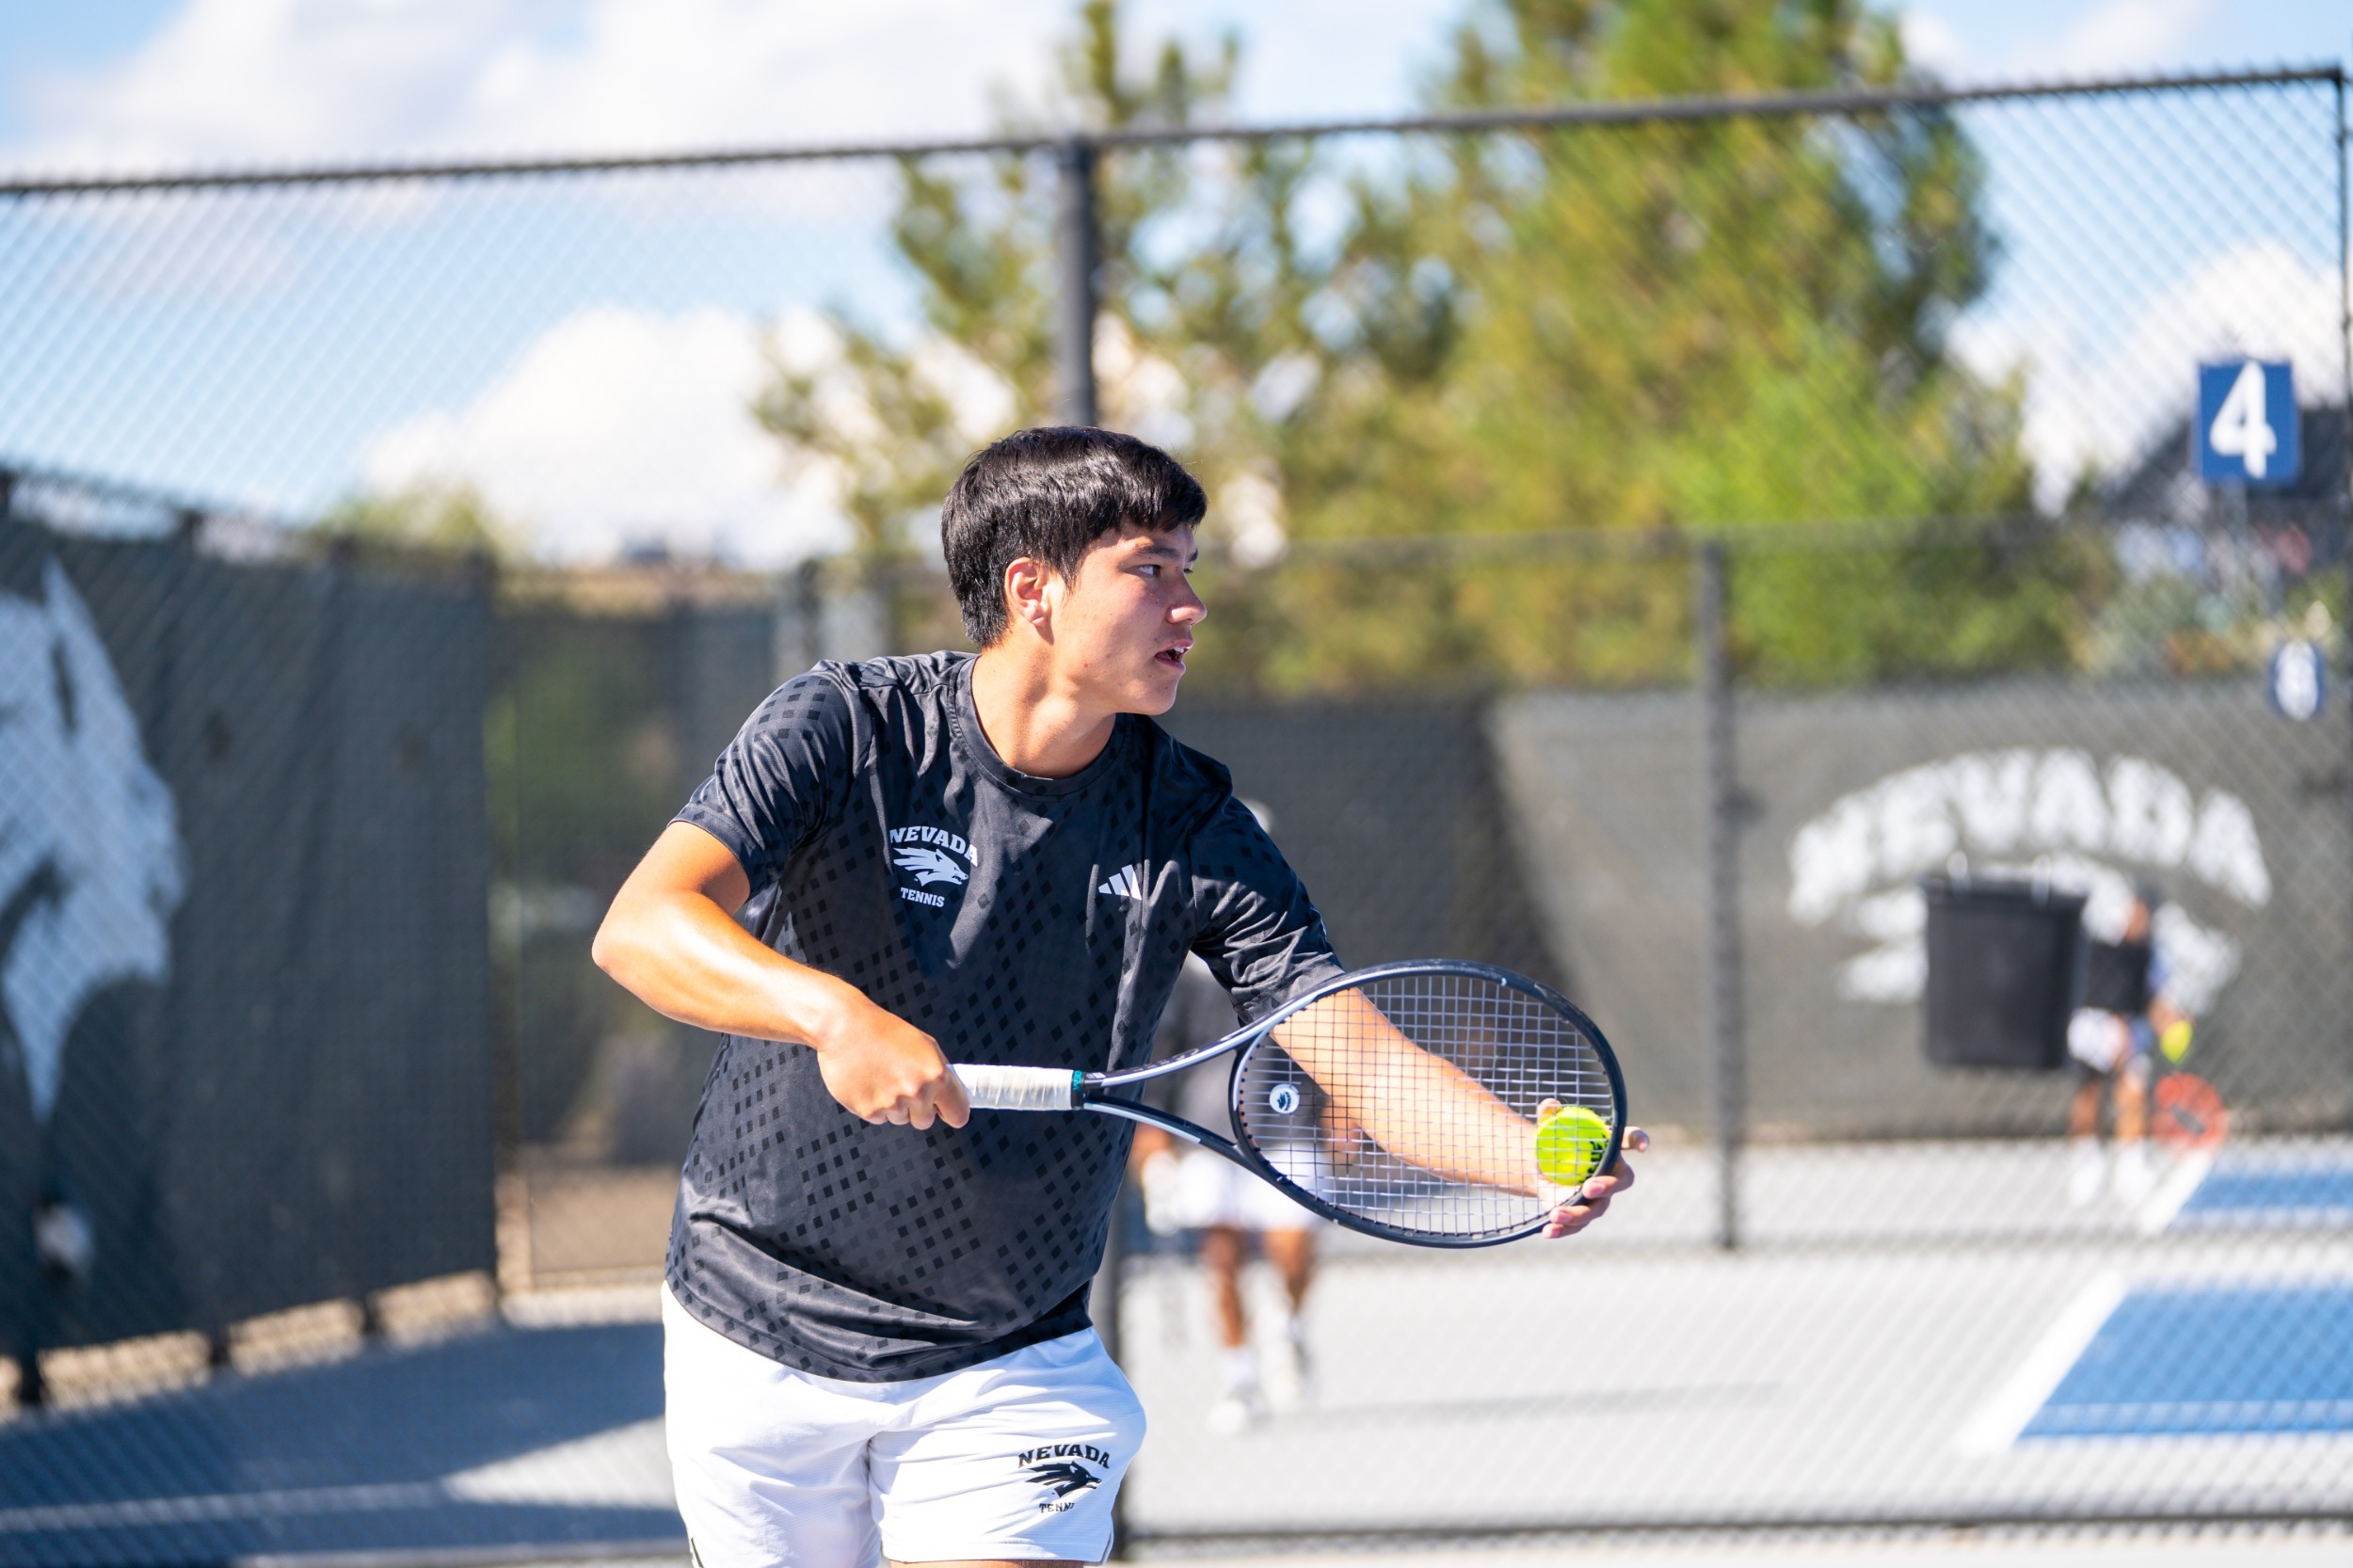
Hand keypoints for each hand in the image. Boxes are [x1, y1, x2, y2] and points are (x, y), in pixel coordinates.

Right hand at [808, 992, 970, 1129]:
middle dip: (917, 1109)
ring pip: (900, 1119)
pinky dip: (874, 1105)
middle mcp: (917, 1092)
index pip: (958, 1114)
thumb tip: (948, 1097)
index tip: (944, 1111)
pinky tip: (868, 1082)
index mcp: (936, 1075)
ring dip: (894, 1105)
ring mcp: (892, 1104)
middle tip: (902, 1084)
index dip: (951, 1113)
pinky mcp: (868, 1111)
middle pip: (925, 1121)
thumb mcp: (924, 1045)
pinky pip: (879, 1118)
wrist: (844, 1027)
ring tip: (882, 1077)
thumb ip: (940, 1073)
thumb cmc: (884, 1032)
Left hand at [1541, 1113, 1646, 1239]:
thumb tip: (1549, 1106)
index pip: (1629, 1139)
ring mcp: (1600, 1196)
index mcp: (1608, 1146)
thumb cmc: (1555, 1142)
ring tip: (1555, 1214)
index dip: (1639, 1140)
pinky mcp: (1583, 1212)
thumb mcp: (1549, 1127)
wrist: (1541, 1169)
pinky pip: (1578, 1225)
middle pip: (1621, 1181)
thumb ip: (1550, 1116)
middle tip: (1589, 1187)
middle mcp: (1610, 1173)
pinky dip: (1564, 1229)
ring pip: (1597, 1208)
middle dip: (1608, 1185)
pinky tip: (1549, 1232)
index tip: (1642, 1144)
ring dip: (1578, 1213)